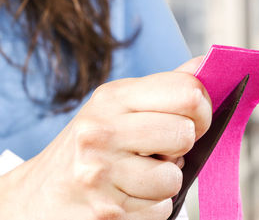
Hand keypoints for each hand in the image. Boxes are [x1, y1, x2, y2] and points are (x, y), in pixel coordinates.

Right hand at [0, 57, 211, 219]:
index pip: (187, 92)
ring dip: (164, 182)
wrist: (41, 193)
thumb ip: (165, 88)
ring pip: (174, 179)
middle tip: (161, 150)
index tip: (195, 119)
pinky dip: (151, 207)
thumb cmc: (91, 145)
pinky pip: (161, 209)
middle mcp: (102, 131)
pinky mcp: (106, 212)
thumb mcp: (120, 106)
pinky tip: (127, 196)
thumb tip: (205, 64)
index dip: (203, 109)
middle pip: (185, 134)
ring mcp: (100, 173)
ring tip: (138, 176)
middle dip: (181, 147)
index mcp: (114, 97)